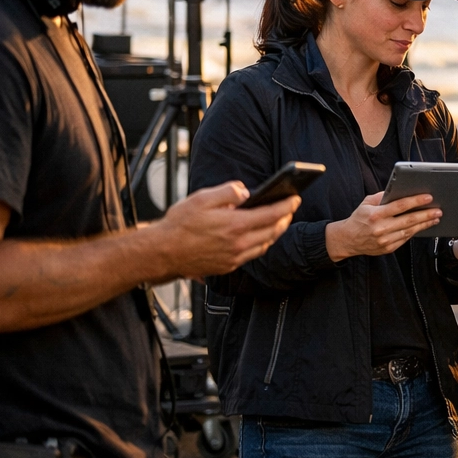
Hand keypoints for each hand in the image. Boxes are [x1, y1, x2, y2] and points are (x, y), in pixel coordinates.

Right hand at [155, 183, 299, 277]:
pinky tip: (260, 235)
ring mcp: (234, 258)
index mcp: (235, 225)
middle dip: (285, 218)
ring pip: (265, 244)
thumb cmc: (179, 224)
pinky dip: (262, 243)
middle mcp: (239, 244)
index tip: (295, 197)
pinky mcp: (228, 266)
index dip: (287, 205)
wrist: (161, 253)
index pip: (272, 214)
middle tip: (290, 207)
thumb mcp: (202, 199)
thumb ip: (228, 192)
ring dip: (276, 232)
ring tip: (279, 220)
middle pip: (273, 231)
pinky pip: (253, 254)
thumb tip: (246, 191)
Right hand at [325, 191, 441, 261]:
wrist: (347, 239)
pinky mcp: (388, 248)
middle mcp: (381, 228)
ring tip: (435, 218)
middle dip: (426, 214)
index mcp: (376, 214)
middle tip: (438, 210)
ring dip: (424, 224)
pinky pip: (405, 239)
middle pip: (408, 220)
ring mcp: (385, 240)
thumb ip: (382, 196)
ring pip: (409, 231)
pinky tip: (423, 226)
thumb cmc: (359, 218)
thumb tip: (400, 190)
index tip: (428, 197)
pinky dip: (415, 232)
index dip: (415, 201)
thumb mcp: (367, 203)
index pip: (399, 206)